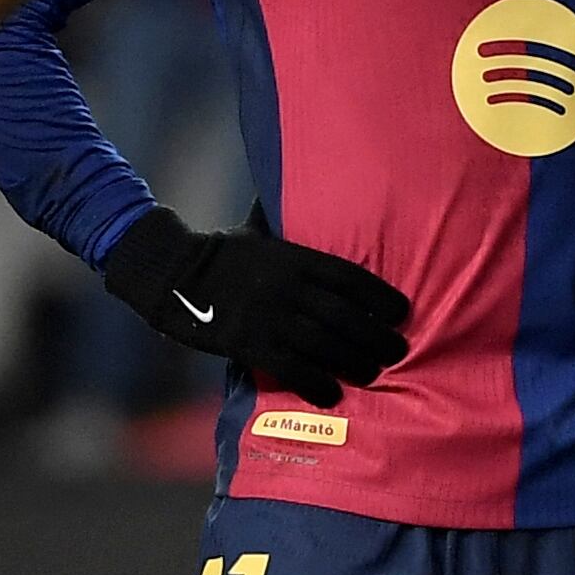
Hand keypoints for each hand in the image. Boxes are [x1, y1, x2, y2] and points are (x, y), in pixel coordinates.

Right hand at [100, 206, 407, 406]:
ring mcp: (270, 317)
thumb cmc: (220, 252)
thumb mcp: (256, 230)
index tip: (401, 312)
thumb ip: (282, 218)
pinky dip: (316, 383)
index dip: (380, 297)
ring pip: (325, 345)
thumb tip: (290, 181)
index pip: (350, 278)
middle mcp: (288, 288)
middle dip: (377, 337)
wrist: (172, 274)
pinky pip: (293, 368)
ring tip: (373, 373)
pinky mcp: (250, 343)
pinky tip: (332, 393)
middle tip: (398, 352)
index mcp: (294, 258)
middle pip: (345, 316)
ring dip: (355, 363)